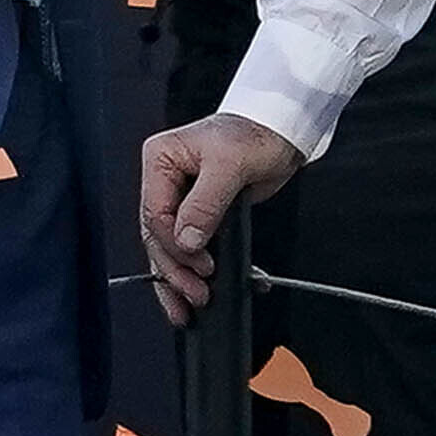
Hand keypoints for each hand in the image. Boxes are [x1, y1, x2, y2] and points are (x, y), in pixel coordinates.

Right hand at [139, 112, 303, 324]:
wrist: (280, 131)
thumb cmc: (255, 134)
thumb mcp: (230, 165)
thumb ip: (205, 204)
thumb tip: (186, 241)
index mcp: (161, 160)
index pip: (155, 214)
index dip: (175, 246)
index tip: (199, 265)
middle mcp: (165, 181)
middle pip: (158, 237)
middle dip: (175, 271)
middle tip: (196, 295)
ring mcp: (181, 199)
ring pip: (171, 248)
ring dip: (183, 278)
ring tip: (195, 304)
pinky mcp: (200, 214)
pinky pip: (193, 247)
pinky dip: (201, 270)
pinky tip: (213, 290)